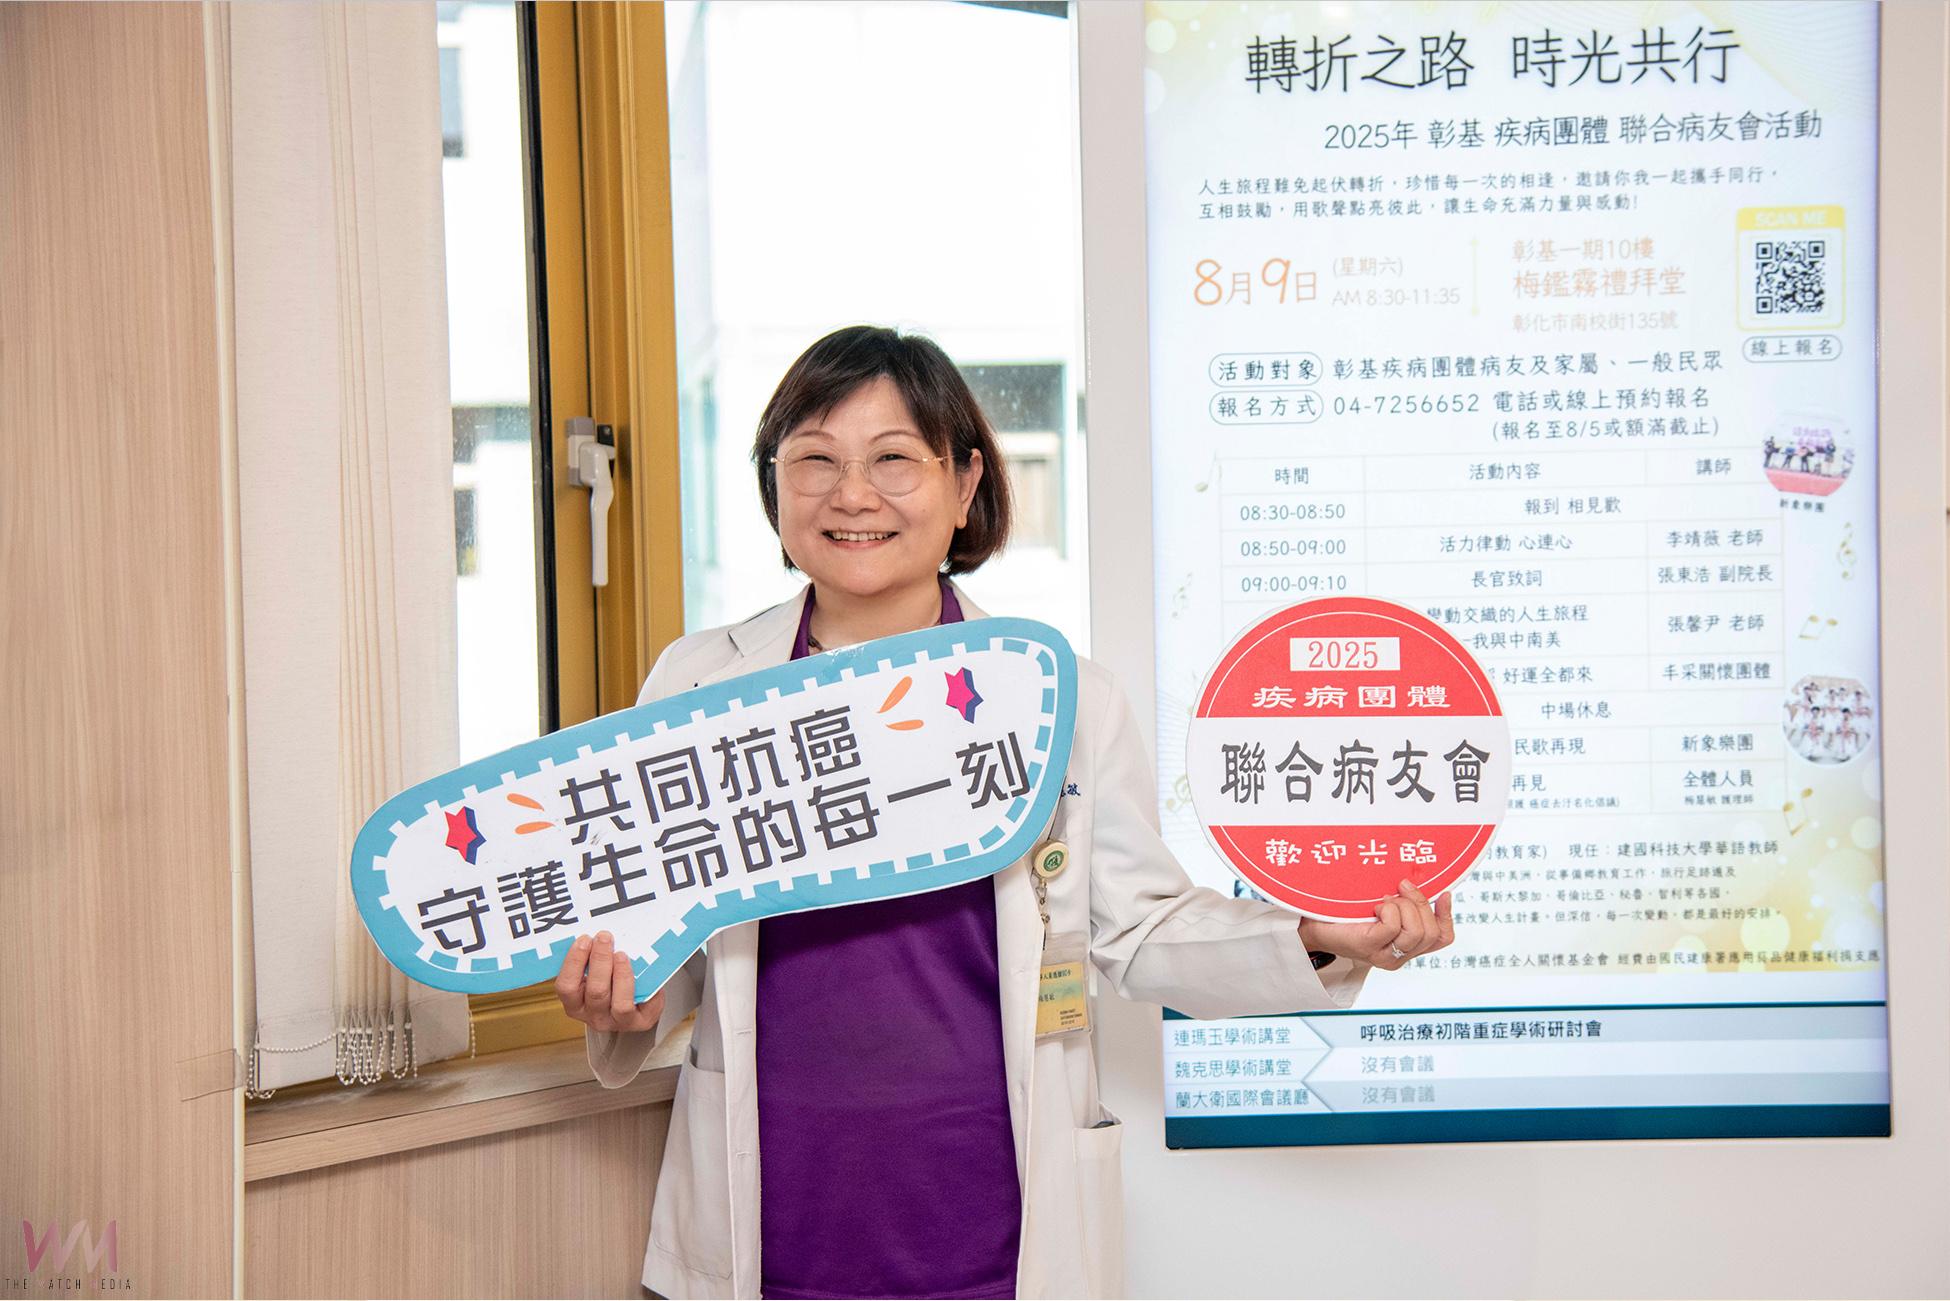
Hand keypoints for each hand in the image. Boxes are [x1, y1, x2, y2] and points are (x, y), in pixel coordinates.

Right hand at [554, 931, 665, 1032]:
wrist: (636, 1003)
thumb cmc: (610, 983)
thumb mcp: (594, 972)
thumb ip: (591, 958)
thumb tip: (597, 934)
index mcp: (575, 1003)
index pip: (566, 987)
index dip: (574, 962)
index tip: (584, 939)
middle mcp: (593, 1016)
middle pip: (595, 992)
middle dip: (600, 960)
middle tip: (605, 938)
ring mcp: (617, 1022)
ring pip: (619, 1003)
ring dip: (621, 974)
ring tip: (622, 954)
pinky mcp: (640, 1023)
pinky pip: (643, 1005)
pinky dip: (644, 986)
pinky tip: (645, 970)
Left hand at [1299, 879, 1454, 971]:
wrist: (1313, 924)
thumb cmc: (1346, 913)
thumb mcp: (1383, 906)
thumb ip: (1404, 903)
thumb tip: (1424, 882)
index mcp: (1406, 948)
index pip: (1442, 938)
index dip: (1447, 915)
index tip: (1443, 893)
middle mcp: (1398, 957)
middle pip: (1430, 932)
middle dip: (1419, 903)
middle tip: (1399, 888)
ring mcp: (1384, 955)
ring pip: (1416, 931)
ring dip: (1403, 906)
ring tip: (1384, 900)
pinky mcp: (1368, 946)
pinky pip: (1393, 925)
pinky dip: (1388, 910)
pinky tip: (1375, 906)